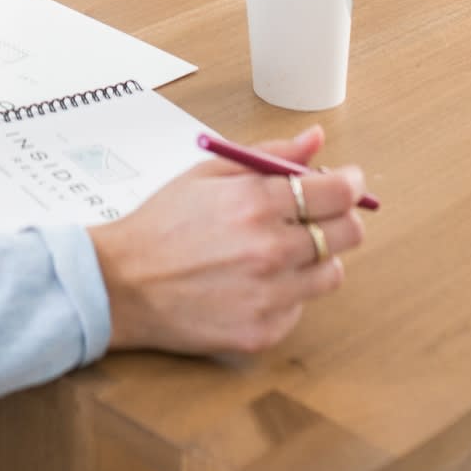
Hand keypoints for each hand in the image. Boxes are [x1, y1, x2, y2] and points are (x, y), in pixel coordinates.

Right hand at [89, 127, 367, 356]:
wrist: (121, 283)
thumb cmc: (160, 224)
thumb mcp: (207, 172)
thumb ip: (267, 155)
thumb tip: (314, 139)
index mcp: (255, 203)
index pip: (337, 192)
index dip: (349, 183)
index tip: (348, 182)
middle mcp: (270, 250)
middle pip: (347, 233)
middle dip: (340, 217)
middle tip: (318, 214)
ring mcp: (270, 295)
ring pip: (332, 273)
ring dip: (316, 257)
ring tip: (279, 249)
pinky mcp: (264, 331)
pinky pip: (301, 307)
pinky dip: (289, 291)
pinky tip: (255, 280)